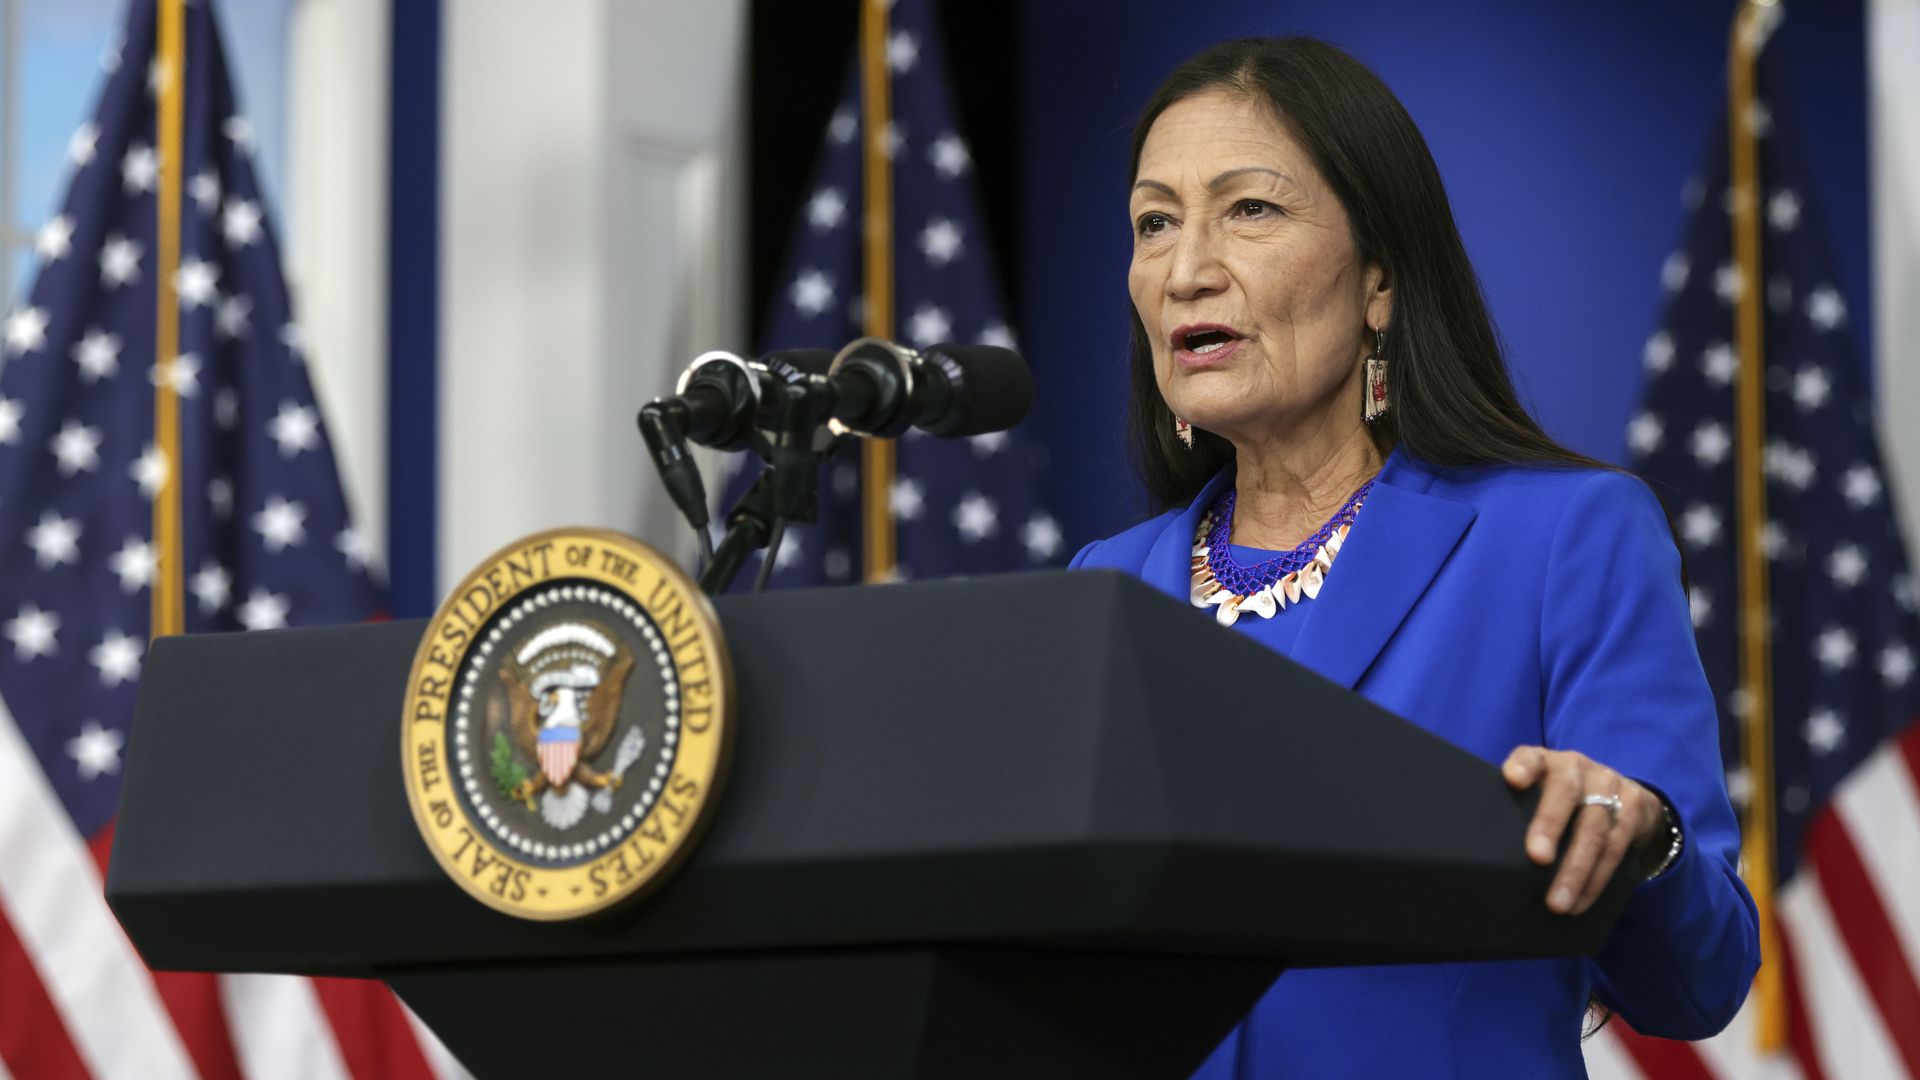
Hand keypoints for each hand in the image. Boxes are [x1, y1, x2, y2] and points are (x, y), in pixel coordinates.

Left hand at [1501, 746, 1665, 914]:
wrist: (1623, 795)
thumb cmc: (1561, 801)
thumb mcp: (1540, 792)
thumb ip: (1517, 808)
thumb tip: (1483, 852)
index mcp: (1546, 762)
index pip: (1532, 757)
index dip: (1523, 765)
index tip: (1512, 779)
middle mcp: (1578, 768)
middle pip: (1565, 792)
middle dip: (1550, 824)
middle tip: (1537, 858)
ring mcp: (1609, 785)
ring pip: (1594, 828)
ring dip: (1576, 870)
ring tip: (1557, 903)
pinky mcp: (1633, 808)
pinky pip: (1616, 848)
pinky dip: (1596, 880)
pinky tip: (1580, 902)